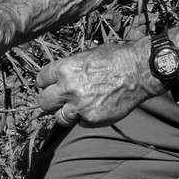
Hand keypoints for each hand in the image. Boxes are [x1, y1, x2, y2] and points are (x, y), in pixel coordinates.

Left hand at [35, 41, 158, 127]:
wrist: (138, 71)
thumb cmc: (115, 59)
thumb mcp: (86, 56)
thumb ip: (69, 69)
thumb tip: (57, 79)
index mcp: (64, 69)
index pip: (41, 80)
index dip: (46, 84)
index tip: (50, 86)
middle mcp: (67, 88)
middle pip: (44, 102)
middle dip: (50, 101)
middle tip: (59, 101)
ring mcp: (79, 106)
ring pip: (59, 117)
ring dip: (66, 114)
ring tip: (78, 107)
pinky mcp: (92, 119)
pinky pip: (80, 123)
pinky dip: (86, 118)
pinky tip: (96, 108)